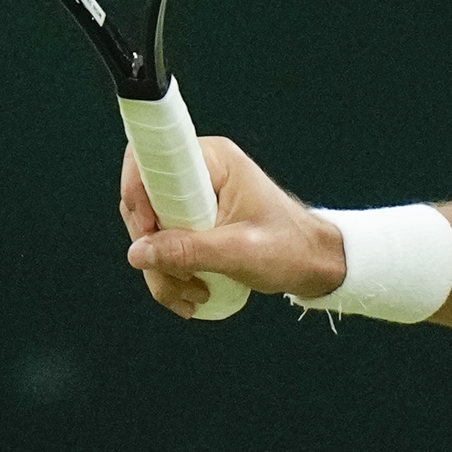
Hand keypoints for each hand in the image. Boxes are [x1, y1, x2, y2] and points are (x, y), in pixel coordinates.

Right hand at [120, 134, 347, 317]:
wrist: (313, 263)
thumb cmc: (290, 248)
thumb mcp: (240, 252)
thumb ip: (190, 251)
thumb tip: (139, 253)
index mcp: (215, 161)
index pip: (152, 157)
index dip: (138, 191)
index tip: (149, 228)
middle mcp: (199, 172)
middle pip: (142, 202)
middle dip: (153, 247)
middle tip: (177, 277)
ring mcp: (192, 198)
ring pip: (149, 231)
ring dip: (162, 269)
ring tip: (192, 294)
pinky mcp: (191, 222)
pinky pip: (162, 246)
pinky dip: (169, 274)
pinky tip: (191, 294)